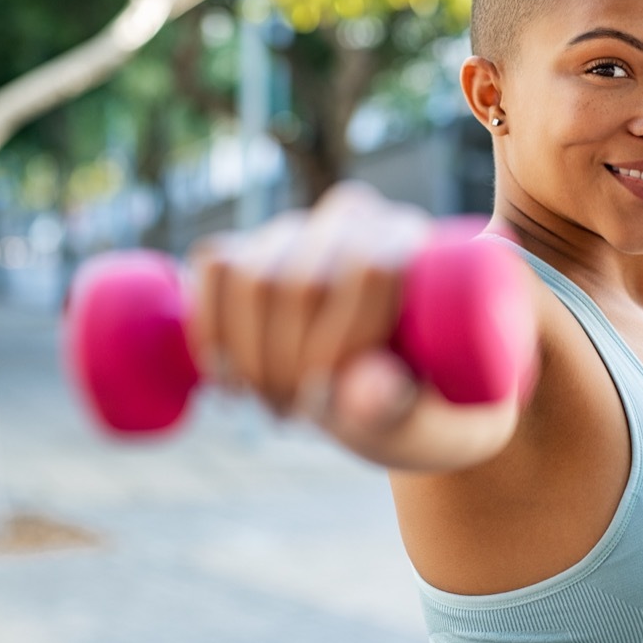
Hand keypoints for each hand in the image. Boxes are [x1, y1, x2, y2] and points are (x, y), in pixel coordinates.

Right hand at [185, 182, 519, 469]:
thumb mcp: (426, 421)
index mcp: (416, 241)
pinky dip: (211, 327)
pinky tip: (228, 377)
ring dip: (248, 355)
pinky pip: (216, 264)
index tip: (328, 405)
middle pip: (300, 279)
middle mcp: (360, 220)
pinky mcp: (256, 246)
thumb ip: (397, 410)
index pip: (368, 269)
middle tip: (298, 416)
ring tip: (274, 403)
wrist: (406, 394)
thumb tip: (354, 390)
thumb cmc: (431, 409)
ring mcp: (303, 229)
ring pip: (248, 272)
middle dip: (286, 364)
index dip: (337, 343)